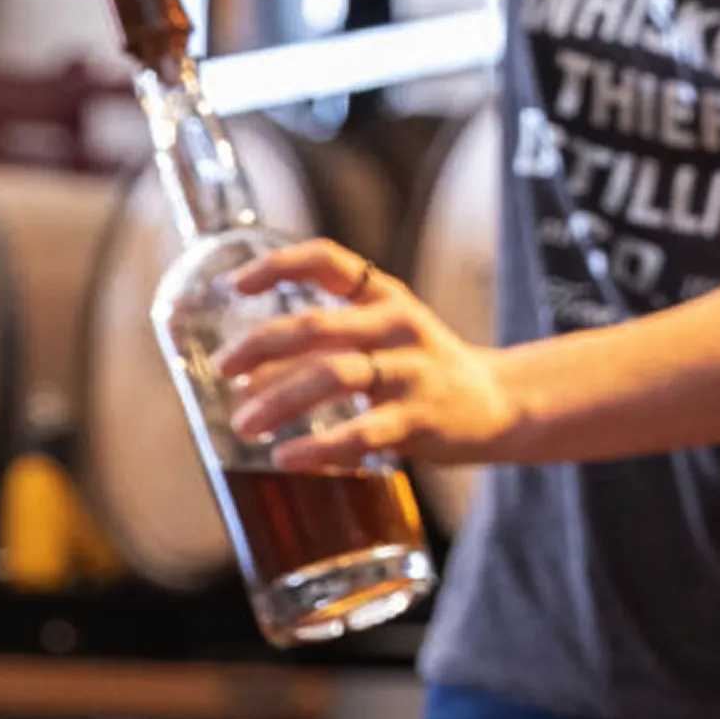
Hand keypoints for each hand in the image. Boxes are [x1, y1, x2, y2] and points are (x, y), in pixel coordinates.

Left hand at [217, 241, 518, 474]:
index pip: (329, 261)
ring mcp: (410, 370)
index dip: (279, 266)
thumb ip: (317, 352)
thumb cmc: (419, 370)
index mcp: (385, 296)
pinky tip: (287, 457)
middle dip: (259, 345)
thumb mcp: (377, 343)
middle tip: (222, 367)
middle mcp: (397, 324)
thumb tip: (244, 382)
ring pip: (333, 375)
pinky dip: (318, 447)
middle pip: (316, 324)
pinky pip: (360, 432)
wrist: (498, 402)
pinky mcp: (418, 418)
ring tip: (244, 424)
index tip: (235, 285)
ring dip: (279, 399)